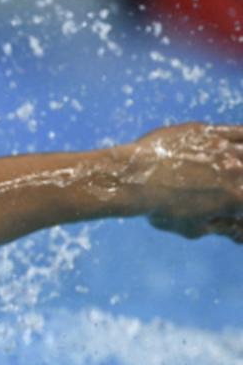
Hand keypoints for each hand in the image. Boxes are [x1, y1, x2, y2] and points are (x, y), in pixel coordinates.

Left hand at [125, 122, 242, 241]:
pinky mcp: (210, 132)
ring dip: (242, 162)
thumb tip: (237, 233)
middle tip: (228, 189)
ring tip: (234, 169)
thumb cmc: (160, 209)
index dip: (239, 212)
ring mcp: (227, 149)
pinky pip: (240, 131)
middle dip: (238, 186)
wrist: (133, 180)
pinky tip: (237, 146)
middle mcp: (240, 171)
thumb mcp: (193, 229)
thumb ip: (222, 228)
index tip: (231, 211)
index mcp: (239, 198)